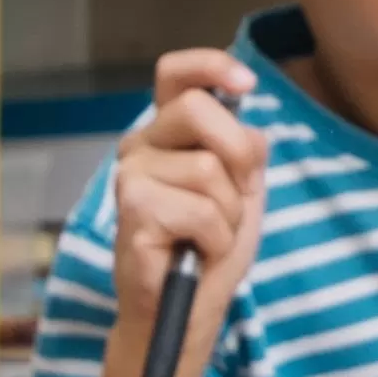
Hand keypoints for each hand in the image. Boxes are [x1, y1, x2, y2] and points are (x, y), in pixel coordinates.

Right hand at [111, 50, 266, 376]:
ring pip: (208, 169)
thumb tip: (246, 119)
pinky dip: (216, 239)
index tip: (245, 84)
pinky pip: (201, 211)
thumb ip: (245, 148)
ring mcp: (131, 176)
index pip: (176, 75)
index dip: (210, 66)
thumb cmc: (210, 249)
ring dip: (228, 213)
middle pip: (200, 110)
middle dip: (238, 156)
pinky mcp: (132, 211)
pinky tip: (195, 253)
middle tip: (233, 198)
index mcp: (166, 133)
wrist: (186, 311)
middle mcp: (141, 145)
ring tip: (209, 236)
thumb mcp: (243, 190)